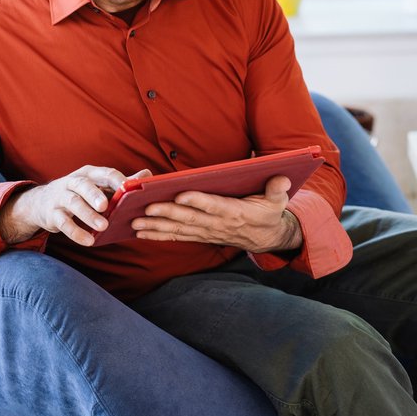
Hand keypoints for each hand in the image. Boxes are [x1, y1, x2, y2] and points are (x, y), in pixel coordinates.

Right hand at [0, 165, 151, 246]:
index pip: (104, 174)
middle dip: (94, 195)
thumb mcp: (98, 186)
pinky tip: (89, 241)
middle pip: (83, 185)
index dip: (117, 181)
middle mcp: (73, 182)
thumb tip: (147, 175)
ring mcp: (61, 197)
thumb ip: (121, 183)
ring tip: (102, 226)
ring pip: (73, 203)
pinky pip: (64, 223)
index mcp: (89, 174)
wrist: (42, 203)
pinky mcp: (53, 214)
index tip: (129, 189)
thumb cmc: (80, 193)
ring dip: (88, 215)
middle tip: (106, 206)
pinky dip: (76, 233)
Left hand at [131, 175, 301, 252]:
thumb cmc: (269, 213)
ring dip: (156, 227)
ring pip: (179, 229)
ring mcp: (207, 232)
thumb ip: (277, 190)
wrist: (267, 237)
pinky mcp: (200, 236)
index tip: (180, 195)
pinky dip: (158, 235)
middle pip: (190, 218)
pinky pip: (177, 236)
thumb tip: (280, 177)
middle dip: (167, 214)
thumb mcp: (278, 201)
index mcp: (236, 212)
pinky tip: (140, 232)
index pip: (215, 205)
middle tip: (146, 208)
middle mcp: (218, 224)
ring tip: (135, 223)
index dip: (198, 201)